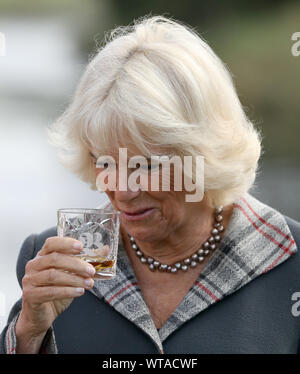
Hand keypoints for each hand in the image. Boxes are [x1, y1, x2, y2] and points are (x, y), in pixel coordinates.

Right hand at [15, 236, 95, 351]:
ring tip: (89, 283)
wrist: (41, 315)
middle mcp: (34, 265)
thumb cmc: (57, 290)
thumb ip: (85, 263)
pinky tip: (80, 292)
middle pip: (55, 259)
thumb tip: (105, 250)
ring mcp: (30, 280)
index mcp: (43, 256)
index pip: (51, 243)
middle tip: (91, 270)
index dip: (66, 243)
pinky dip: (67, 291)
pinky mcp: (30, 295)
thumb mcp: (71, 275)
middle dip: (76, 264)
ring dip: (74, 279)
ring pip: (53, 275)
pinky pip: (50, 291)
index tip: (81, 247)